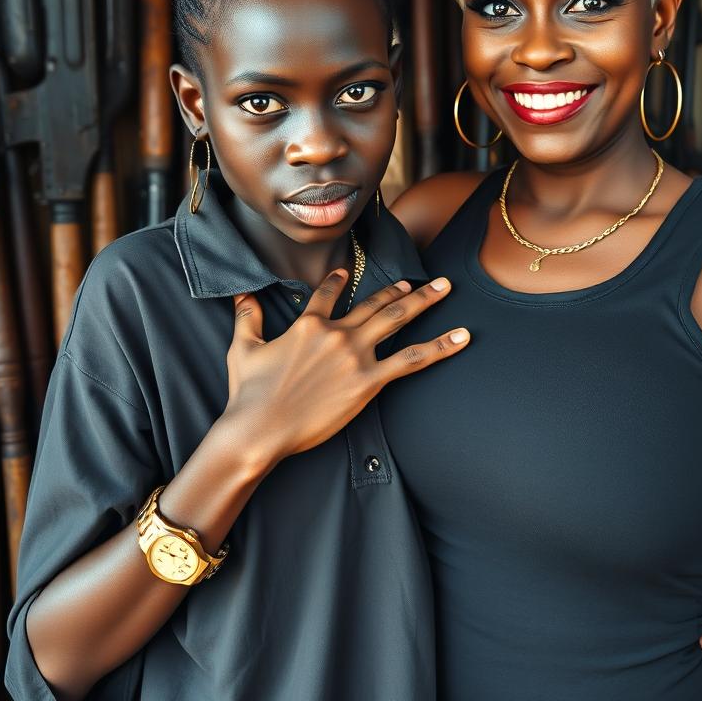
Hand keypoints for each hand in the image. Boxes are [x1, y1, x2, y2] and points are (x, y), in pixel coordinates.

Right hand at [222, 270, 469, 471]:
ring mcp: (355, 356)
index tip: (348, 272)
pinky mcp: (368, 381)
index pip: (327, 292)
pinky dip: (439, 347)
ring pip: (397, 319)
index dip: (338, 280)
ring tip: (444, 288)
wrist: (259, 427)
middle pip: (376, 303)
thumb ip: (247, 317)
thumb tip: (240, 295)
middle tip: (423, 279)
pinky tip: (461, 337)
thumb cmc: (249, 392)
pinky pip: (411, 360)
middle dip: (402, 288)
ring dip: (424, 301)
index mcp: (308, 324)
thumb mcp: (243, 348)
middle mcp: (336, 333)